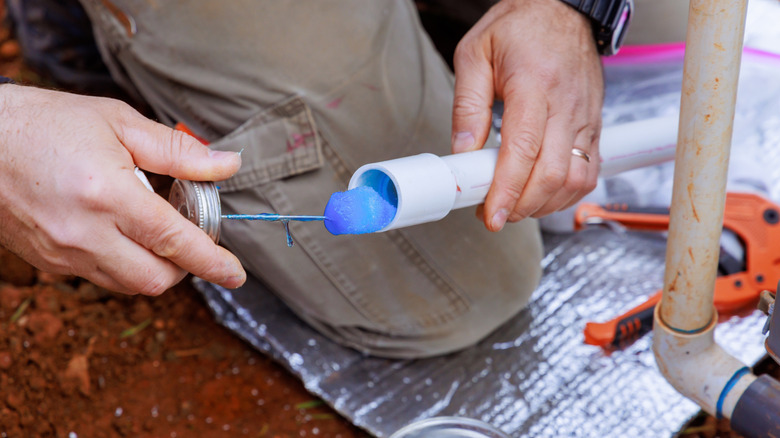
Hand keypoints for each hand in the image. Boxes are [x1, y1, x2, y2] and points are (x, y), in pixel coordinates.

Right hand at [0, 85, 245, 294]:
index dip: (212, 262)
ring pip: (128, 285)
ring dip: (155, 268)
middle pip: (155, 278)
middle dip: (186, 267)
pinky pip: (101, 278)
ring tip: (154, 231)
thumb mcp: (119, 122)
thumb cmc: (47, 123)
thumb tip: (227, 164)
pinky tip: (122, 234)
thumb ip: (178, 151)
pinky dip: (124, 265)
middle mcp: (84, 233)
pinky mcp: (48, 262)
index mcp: (107, 195)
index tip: (236, 273)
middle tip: (192, 238)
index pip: (175, 242)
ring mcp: (63, 253)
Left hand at [451, 0, 603, 230]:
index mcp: (534, 85)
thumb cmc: (519, 27)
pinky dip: (566, 194)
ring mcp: (585, 118)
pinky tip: (542, 195)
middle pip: (552, 174)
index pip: (524, 150)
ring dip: (545, 205)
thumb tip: (462, 153)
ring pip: (575, 180)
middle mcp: (566, 105)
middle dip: (522, 206)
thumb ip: (467, 106)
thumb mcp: (475, 54)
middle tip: (495, 214)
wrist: (562, 9)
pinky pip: (589, 172)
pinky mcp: (595, 126)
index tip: (491, 214)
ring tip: (515, 205)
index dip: (507, 190)